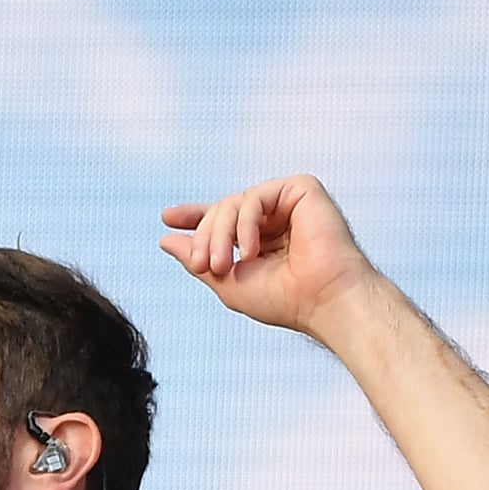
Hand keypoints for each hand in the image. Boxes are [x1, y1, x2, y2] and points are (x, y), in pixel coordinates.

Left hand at [159, 176, 380, 337]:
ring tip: (222, 264)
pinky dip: (245, 222)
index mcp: (261, 240)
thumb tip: (165, 240)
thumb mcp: (227, 282)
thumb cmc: (283, 299)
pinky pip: (255, 195)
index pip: (223, 220)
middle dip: (205, 236)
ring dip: (220, 233)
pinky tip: (250, 249)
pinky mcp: (301, 189)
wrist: (323, 300)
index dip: (195, 217)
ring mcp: (288, 204)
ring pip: (233, 202)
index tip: (167, 218)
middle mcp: (274, 219)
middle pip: (221, 210)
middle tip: (204, 265)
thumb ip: (196, 260)